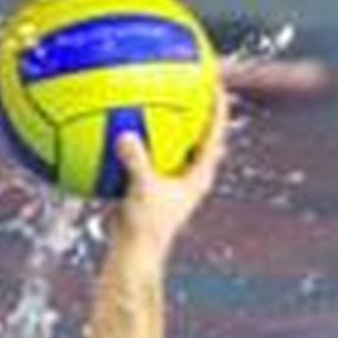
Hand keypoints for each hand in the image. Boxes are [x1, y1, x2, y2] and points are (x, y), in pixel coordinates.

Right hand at [111, 86, 229, 254]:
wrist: (134, 255)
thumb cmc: (145, 227)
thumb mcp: (141, 189)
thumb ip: (136, 161)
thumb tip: (125, 135)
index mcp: (198, 176)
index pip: (215, 133)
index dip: (218, 107)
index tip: (215, 81)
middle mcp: (189, 178)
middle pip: (200, 135)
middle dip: (197, 110)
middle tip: (191, 82)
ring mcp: (172, 183)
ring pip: (175, 146)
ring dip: (169, 124)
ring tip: (159, 96)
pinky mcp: (153, 188)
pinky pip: (148, 156)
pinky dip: (139, 141)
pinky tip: (120, 126)